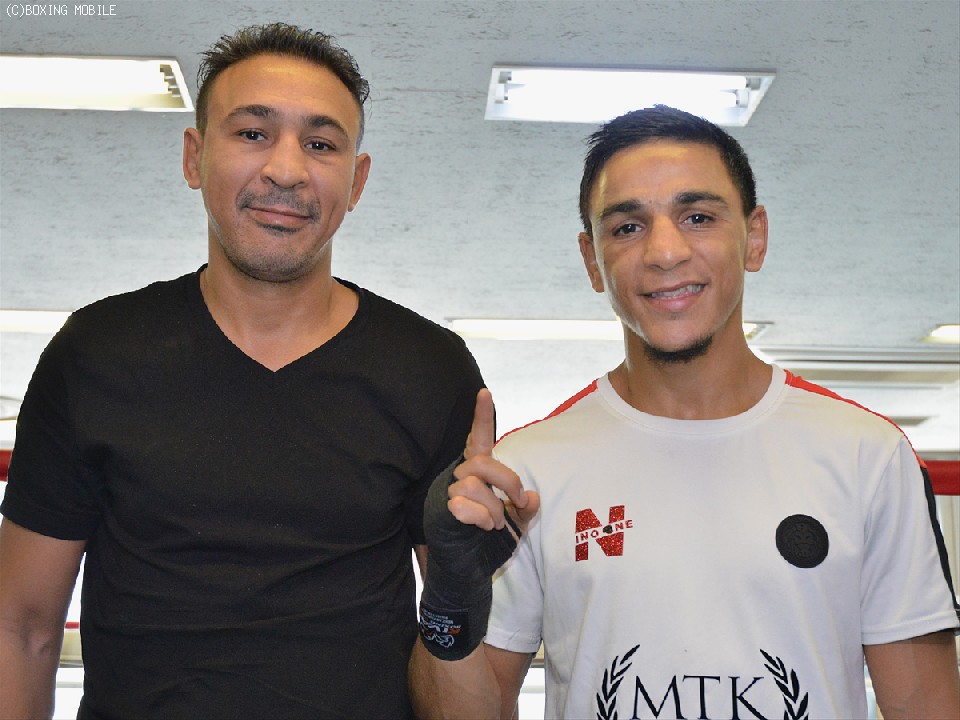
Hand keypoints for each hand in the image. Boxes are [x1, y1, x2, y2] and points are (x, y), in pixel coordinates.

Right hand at [447, 388, 539, 533]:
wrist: (470, 568)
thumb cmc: (491, 540)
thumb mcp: (519, 522)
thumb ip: (527, 508)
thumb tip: (532, 497)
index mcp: (480, 471)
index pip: (479, 438)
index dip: (482, 416)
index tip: (485, 392)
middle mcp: (462, 476)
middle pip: (481, 462)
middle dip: (507, 482)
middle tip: (518, 502)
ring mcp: (448, 493)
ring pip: (472, 485)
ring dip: (494, 508)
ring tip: (495, 523)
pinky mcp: (441, 510)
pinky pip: (462, 505)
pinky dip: (481, 518)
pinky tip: (483, 528)